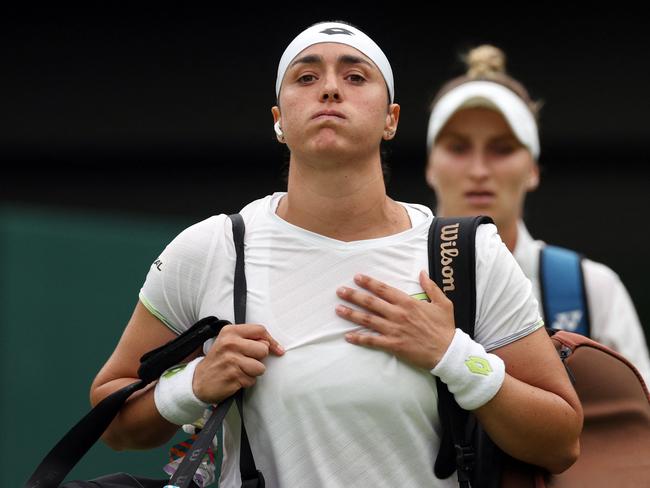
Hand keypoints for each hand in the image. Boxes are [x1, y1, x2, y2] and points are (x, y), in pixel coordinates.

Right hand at [192, 324, 283, 402]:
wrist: (199, 380)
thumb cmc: (219, 360)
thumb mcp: (229, 341)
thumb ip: (248, 339)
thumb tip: (273, 345)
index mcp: (230, 332)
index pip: (260, 330)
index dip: (272, 341)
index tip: (278, 350)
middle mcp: (230, 344)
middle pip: (263, 349)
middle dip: (260, 358)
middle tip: (248, 360)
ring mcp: (231, 360)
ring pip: (260, 367)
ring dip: (254, 372)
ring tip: (241, 370)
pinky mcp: (233, 376)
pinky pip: (252, 380)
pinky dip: (247, 382)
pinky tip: (236, 379)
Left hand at [335, 271, 454, 369]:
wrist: (448, 352)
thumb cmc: (445, 327)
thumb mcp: (442, 303)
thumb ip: (431, 286)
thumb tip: (422, 272)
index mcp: (408, 302)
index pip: (383, 289)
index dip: (369, 283)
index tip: (356, 277)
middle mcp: (398, 314)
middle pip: (371, 302)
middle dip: (354, 295)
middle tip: (340, 291)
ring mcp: (394, 330)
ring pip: (368, 320)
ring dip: (352, 314)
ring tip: (338, 309)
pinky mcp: (393, 345)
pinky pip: (372, 341)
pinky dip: (359, 338)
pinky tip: (348, 336)